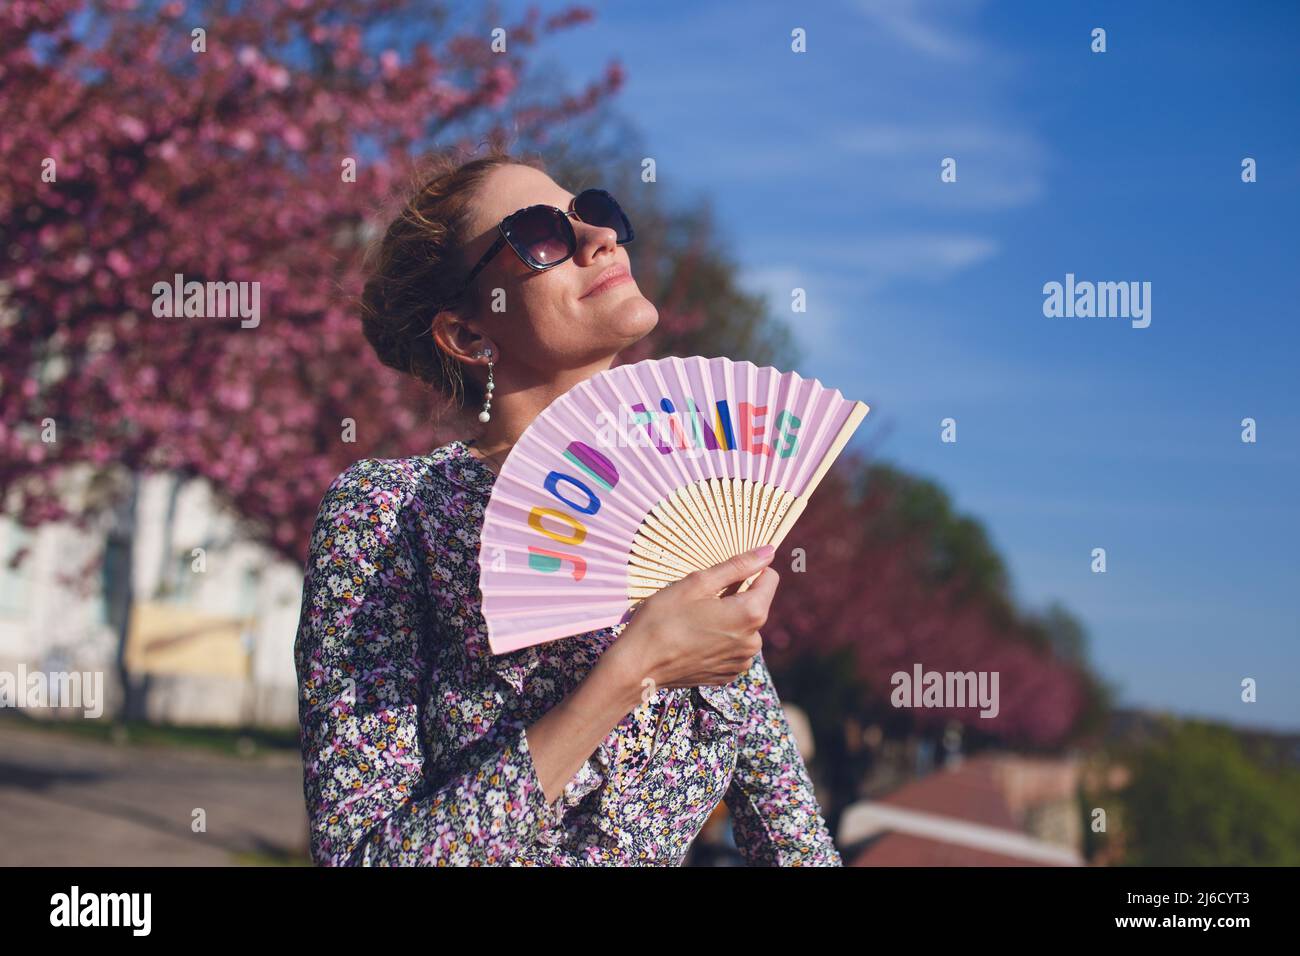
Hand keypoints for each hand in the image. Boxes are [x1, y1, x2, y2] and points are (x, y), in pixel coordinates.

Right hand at [609, 546, 778, 691]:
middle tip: (700, 600)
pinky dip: (720, 640)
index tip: (726, 574)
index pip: (770, 578)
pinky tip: (695, 639)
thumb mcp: (697, 583)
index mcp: (750, 613)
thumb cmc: (663, 618)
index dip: (750, 570)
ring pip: (744, 626)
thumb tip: (768, 551)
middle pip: (755, 604)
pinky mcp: (728, 674)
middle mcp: (753, 640)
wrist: (638, 665)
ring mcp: (741, 661)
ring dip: (727, 619)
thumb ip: (737, 566)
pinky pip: (733, 647)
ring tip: (694, 621)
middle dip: (735, 597)